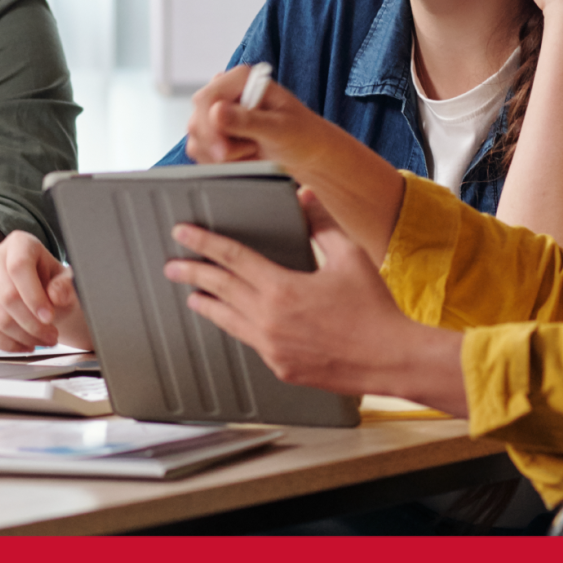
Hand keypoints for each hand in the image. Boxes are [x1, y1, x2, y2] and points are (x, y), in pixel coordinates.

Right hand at [0, 230, 91, 351]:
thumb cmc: (52, 284)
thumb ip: (64, 287)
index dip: (34, 296)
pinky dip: (5, 344)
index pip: (19, 267)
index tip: (49, 318)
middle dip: (32, 324)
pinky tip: (23, 345)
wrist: (39, 296)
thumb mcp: (66, 282)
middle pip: (7, 296)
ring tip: (42, 342)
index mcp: (19, 243)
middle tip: (51, 337)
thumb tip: (56, 296)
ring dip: (22, 337)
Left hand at [161, 189, 468, 414]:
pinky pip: (249, 342)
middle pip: (219, 290)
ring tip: (194, 296)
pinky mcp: (281, 367)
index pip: (231, 258)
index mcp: (281, 289)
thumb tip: (305, 195)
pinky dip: (236, 327)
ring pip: (227, 321)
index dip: (203, 243)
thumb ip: (322, 224)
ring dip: (207, 305)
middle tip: (173, 265)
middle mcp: (268, 320)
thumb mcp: (349, 257)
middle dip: (193, 274)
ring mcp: (272, 348)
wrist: (390, 359)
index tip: (183, 233)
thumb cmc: (373, 309)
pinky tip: (234, 322)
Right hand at [184, 63, 413, 259]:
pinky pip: (201, 150)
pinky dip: (219, 161)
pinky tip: (244, 158)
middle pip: (197, 119)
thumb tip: (216, 112)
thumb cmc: (303, 136)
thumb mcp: (279, 129)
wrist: (309, 153)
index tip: (223, 151)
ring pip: (196, 138)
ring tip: (253, 151)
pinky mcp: (216, 132)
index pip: (206, 99)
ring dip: (221, 154)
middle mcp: (226, 92)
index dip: (209, 126)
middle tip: (247, 153)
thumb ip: (248, 121)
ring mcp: (219, 112)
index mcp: (241, 79)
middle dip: (217, 144)